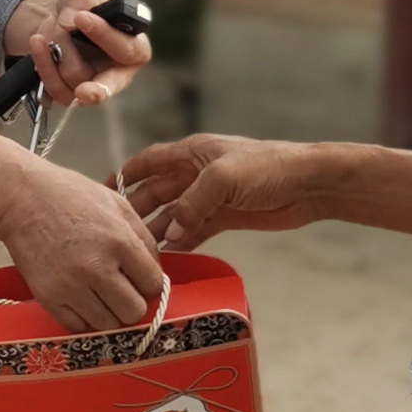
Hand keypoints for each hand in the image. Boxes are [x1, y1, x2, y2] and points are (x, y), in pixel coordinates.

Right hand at [0, 154, 167, 332]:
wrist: (21, 199)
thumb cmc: (70, 196)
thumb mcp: (117, 205)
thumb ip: (144, 239)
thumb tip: (156, 273)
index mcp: (119, 241)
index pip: (153, 285)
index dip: (149, 284)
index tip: (140, 279)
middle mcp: (96, 267)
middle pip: (134, 312)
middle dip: (132, 303)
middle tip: (122, 290)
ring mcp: (70, 286)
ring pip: (108, 324)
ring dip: (108, 312)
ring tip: (99, 293)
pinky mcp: (48, 298)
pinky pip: (78, 327)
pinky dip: (83, 317)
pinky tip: (81, 298)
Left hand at [3, 0, 150, 109]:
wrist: (60, 18)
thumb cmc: (84, 6)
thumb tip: (69, 23)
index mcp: (134, 48)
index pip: (128, 50)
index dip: (106, 35)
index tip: (82, 18)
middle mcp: (117, 74)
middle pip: (106, 87)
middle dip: (96, 90)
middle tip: (83, 92)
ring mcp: (92, 87)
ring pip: (73, 77)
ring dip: (58, 50)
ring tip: (54, 27)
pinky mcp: (69, 93)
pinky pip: (54, 87)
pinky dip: (43, 64)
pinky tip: (37, 42)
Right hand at [122, 132, 328, 247]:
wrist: (309, 184)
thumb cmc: (269, 168)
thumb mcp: (224, 177)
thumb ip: (193, 202)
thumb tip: (171, 232)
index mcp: (192, 153)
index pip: (148, 162)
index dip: (124, 176)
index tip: (101, 194)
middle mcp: (196, 173)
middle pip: (157, 192)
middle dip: (137, 212)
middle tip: (116, 235)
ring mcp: (211, 197)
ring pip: (175, 215)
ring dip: (159, 232)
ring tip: (139, 253)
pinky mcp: (226, 216)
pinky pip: (195, 230)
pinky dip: (182, 242)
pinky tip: (169, 258)